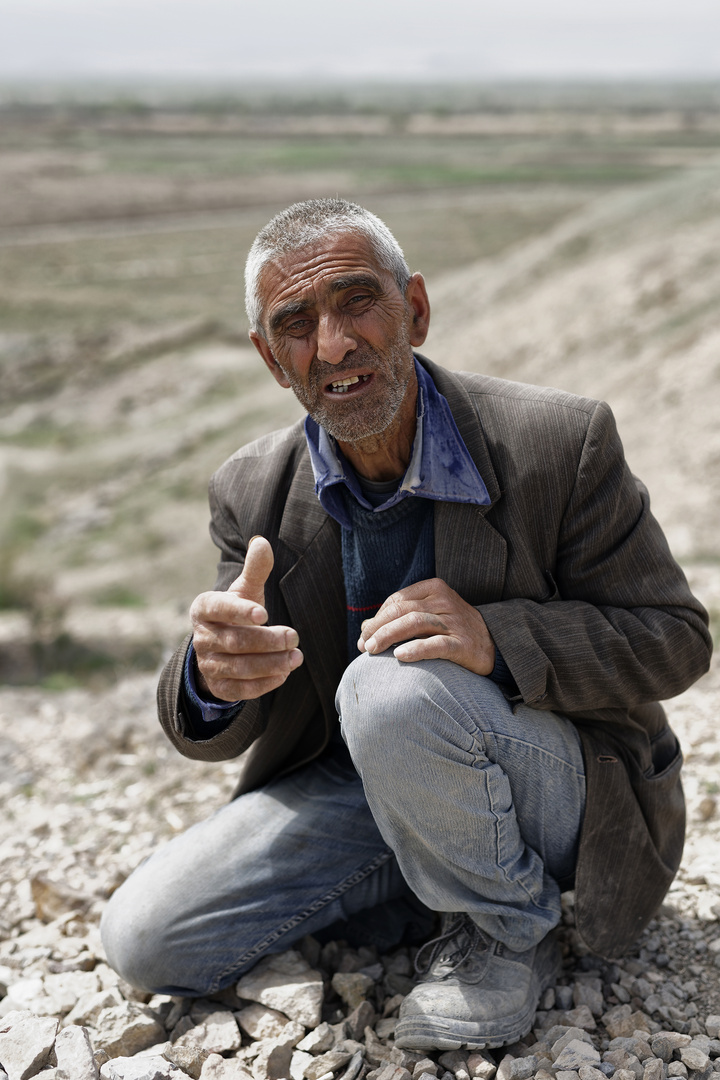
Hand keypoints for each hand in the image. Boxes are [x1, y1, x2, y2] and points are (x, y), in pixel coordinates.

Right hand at [190, 536, 302, 700]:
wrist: (218, 646)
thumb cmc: (235, 611)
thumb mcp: (245, 590)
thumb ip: (255, 569)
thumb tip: (263, 542)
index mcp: (204, 608)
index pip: (219, 609)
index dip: (240, 612)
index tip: (265, 614)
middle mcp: (201, 637)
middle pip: (235, 641)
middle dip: (267, 641)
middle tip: (294, 637)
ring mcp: (208, 664)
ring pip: (239, 667)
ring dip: (270, 664)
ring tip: (296, 657)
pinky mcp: (218, 686)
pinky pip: (239, 690)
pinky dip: (263, 684)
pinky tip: (283, 674)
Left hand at [357, 577, 495, 675]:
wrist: (493, 645)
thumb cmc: (452, 629)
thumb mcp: (428, 615)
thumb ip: (400, 617)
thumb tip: (364, 628)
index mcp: (434, 588)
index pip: (397, 600)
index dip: (377, 618)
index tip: (363, 636)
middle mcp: (444, 601)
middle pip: (402, 610)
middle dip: (377, 627)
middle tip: (362, 645)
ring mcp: (455, 622)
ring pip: (415, 623)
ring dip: (389, 636)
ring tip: (372, 650)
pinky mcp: (463, 644)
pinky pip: (436, 644)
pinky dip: (416, 649)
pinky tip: (399, 656)